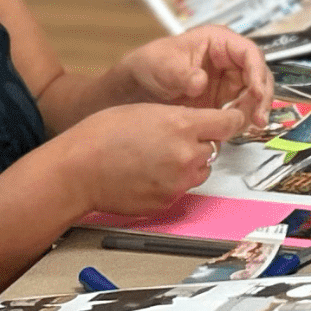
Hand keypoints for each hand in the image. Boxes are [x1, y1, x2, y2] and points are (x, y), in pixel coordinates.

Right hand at [63, 103, 249, 215]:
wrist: (79, 170)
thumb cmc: (101, 137)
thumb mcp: (145, 109)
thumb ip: (177, 116)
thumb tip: (194, 121)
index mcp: (180, 125)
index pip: (227, 122)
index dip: (230, 119)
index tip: (232, 118)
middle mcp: (185, 155)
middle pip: (214, 147)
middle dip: (201, 142)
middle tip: (175, 137)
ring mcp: (178, 182)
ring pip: (200, 170)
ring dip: (189, 163)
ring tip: (158, 156)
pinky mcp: (168, 201)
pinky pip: (182, 189)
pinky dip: (172, 181)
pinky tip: (149, 172)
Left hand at [112, 28, 272, 130]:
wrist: (138, 89)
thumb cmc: (151, 65)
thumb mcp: (164, 65)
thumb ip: (183, 73)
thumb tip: (201, 81)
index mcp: (218, 41)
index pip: (249, 52)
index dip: (257, 71)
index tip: (255, 91)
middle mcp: (228, 59)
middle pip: (258, 74)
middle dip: (262, 95)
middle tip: (258, 117)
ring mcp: (228, 80)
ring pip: (255, 93)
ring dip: (256, 109)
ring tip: (250, 125)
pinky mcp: (225, 100)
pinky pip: (243, 108)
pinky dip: (244, 118)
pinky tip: (239, 129)